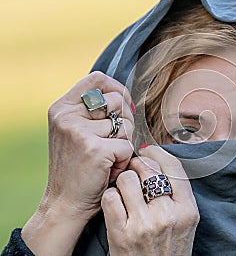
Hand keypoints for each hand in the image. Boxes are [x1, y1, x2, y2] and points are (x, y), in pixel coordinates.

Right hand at [22, 71, 134, 254]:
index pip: (97, 79)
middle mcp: (67, 116)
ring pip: (126, 124)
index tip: (122, 106)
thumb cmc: (76, 166)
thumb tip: (125, 98)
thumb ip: (91, 111)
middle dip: (124, 121)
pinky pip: (128, 145)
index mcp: (62, 107)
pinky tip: (109, 169)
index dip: (117, 89)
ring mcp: (80, 131)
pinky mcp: (95, 149)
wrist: (65, 202)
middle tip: (113, 141)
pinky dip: (124, 159)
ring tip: (108, 157)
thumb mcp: (73, 131)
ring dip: (124, 143)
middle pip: (117, 100)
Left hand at [102, 145, 199, 255]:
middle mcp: (167, 215)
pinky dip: (111, 196)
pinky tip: (116, 203)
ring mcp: (144, 224)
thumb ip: (179, 193)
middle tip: (134, 170)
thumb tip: (158, 158)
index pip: (173, 167)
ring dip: (123, 181)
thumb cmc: (170, 247)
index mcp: (187, 210)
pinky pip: (111, 197)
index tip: (149, 150)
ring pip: (127, 179)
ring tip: (125, 189)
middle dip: (138, 164)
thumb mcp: (186, 221)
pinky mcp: (121, 233)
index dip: (158, 152)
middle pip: (148, 169)